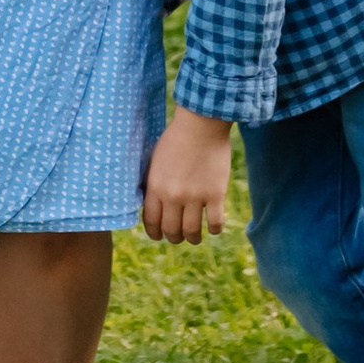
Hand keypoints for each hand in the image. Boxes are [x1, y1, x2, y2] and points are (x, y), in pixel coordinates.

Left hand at [141, 107, 234, 244]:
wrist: (201, 124)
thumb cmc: (176, 138)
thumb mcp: (155, 160)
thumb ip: (151, 182)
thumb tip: (147, 202)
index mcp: (156, 187)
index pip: (151, 222)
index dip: (154, 233)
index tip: (159, 235)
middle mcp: (174, 196)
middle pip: (171, 231)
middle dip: (173, 238)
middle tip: (178, 236)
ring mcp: (195, 197)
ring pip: (192, 232)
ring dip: (193, 238)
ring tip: (195, 236)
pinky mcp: (216, 194)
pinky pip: (215, 223)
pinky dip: (214, 229)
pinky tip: (214, 227)